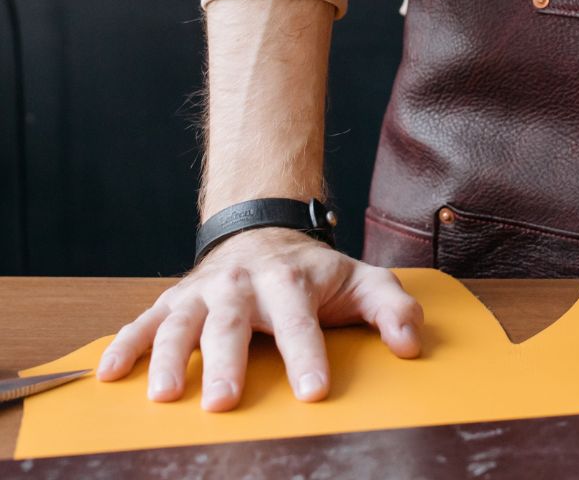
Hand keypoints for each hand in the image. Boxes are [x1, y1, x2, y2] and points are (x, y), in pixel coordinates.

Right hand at [95, 228, 422, 410]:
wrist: (265, 232)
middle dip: (228, 364)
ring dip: (171, 357)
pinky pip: (144, 322)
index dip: (307, 357)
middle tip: (224, 403)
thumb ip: (392, 309)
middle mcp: (243, 285)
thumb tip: (411, 344)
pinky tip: (110, 374)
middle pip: (234, 325)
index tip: (313, 391)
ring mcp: (205, 293)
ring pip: (183, 323)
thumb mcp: (364, 280)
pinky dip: (125, 345)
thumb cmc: (317, 271)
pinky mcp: (174, 301)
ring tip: (165, 395)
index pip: (301, 323)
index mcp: (292, 281)